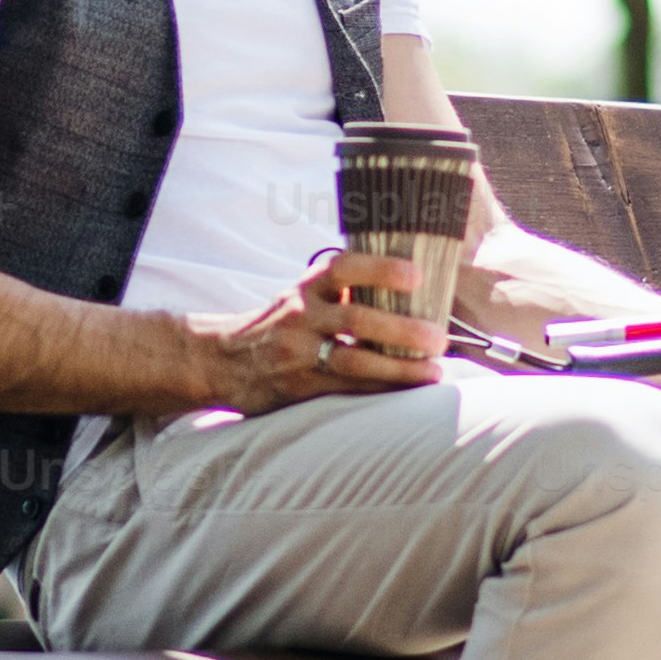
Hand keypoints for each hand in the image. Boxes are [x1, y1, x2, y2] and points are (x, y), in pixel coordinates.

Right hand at [201, 246, 445, 414]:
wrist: (221, 361)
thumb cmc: (276, 325)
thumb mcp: (299, 296)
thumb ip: (340, 288)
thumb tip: (403, 279)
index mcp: (305, 287)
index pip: (343, 268)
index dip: (380, 269)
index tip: (416, 275)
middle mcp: (300, 316)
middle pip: (356, 318)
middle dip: (402, 329)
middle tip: (439, 337)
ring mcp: (299, 353)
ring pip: (354, 360)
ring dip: (399, 367)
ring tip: (434, 371)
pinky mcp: (300, 385)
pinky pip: (348, 388)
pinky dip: (382, 388)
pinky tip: (409, 391)